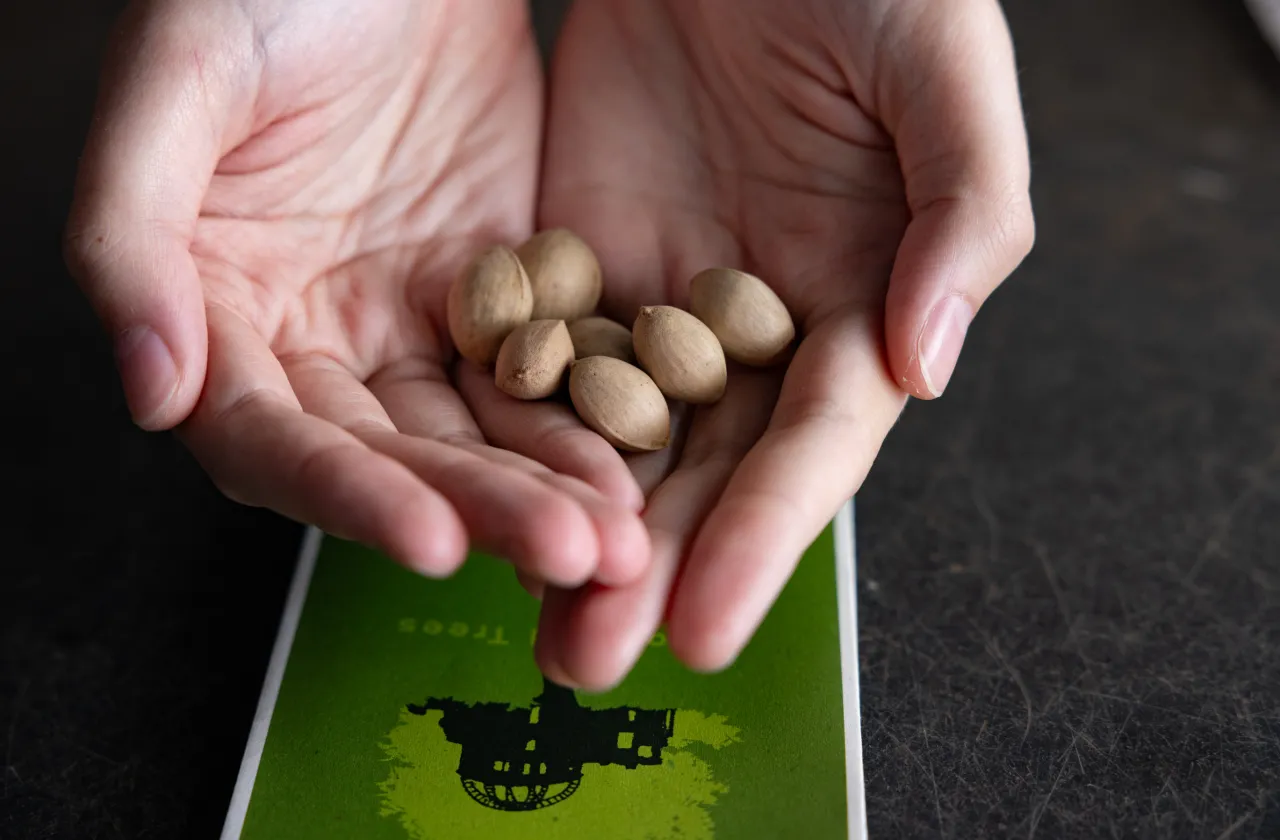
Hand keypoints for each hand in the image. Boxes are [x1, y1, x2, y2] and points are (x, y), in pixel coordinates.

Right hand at [64, 0, 648, 588]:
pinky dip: (581, 419)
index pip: (272, 439)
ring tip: (618, 537)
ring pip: (474, 430)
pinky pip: (538, 370)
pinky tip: (635, 463)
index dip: (345, 494)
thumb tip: (152, 388)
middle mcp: (317, 334)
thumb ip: (130, 231)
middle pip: (391, 455)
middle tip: (566, 555)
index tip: (428, 538)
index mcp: (224, 307)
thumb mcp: (179, 78)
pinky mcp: (495, 288)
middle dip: (477, 509)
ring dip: (544, 488)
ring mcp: (411, 317)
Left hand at [525, 0, 1033, 688]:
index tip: (707, 628)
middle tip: (594, 658)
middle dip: (655, 569)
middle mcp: (762, 325)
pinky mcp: (583, 260)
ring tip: (535, 620)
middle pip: (710, 469)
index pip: (814, 444)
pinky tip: (476, 498)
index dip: (767, 537)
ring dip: (578, 532)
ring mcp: (666, 300)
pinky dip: (515, 431)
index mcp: (861, 301)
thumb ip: (966, 213)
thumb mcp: (943, 72)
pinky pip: (546, 357)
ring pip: (622, 437)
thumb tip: (928, 362)